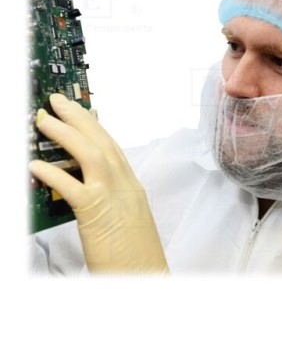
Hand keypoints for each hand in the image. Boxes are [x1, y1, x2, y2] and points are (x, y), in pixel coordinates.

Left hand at [29, 93, 168, 273]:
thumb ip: (111, 199)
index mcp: (131, 186)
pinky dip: (53, 172)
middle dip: (79, 117)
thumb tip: (88, 187)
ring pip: (90, 154)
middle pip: (101, 141)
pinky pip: (71, 187)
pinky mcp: (96, 213)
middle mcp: (125, 184)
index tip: (81, 112)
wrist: (148, 276)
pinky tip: (36, 165)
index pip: (112, 147)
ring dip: (65, 133)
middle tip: (58, 101)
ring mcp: (112, 196)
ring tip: (43, 119)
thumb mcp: (128, 218)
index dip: (95, 126)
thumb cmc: (137, 254)